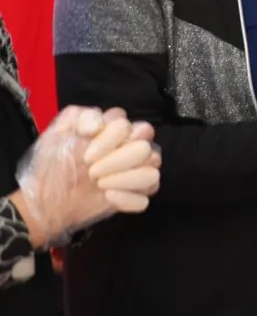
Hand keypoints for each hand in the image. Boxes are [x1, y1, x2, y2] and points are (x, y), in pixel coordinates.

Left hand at [13, 106, 160, 247]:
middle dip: (119, 161)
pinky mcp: (135, 197)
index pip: (131, 126)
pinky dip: (128, 199)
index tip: (87, 155)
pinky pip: (146, 198)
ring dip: (126, 180)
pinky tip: (108, 198)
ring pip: (152, 173)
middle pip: (147, 148)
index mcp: (117, 131)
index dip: (111, 139)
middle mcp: (132, 149)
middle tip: (93, 171)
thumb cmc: (52, 164)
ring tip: (101, 185)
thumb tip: (100, 124)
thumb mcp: (56, 133)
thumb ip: (78, 116)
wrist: (44, 199)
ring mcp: (137, 174)